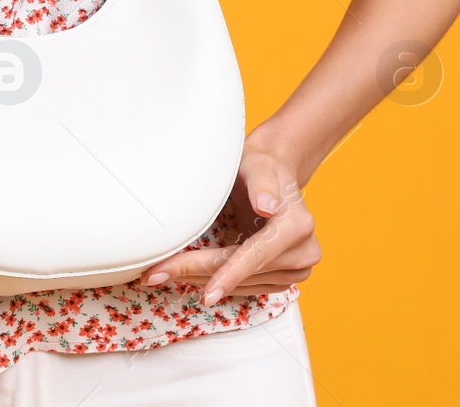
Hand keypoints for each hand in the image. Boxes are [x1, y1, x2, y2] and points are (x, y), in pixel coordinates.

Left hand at [136, 143, 320, 305]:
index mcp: (297, 226)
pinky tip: (190, 275)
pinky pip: (247, 286)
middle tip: (155, 274)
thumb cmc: (260, 167)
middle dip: (197, 273)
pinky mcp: (283, 278)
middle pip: (242, 272)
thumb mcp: (257, 165)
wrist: (273, 176)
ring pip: (242, 284)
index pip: (256, 256)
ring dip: (202, 280)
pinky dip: (218, 281)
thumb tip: (267, 206)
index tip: (207, 293)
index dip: (228, 275)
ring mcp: (295, 270)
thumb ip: (262, 184)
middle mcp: (303, 253)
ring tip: (164, 273)